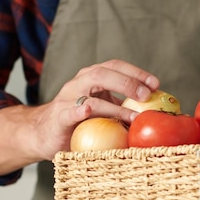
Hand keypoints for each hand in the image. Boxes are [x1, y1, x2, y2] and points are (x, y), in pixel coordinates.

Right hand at [33, 59, 159, 159]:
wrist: (43, 132)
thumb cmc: (80, 121)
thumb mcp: (103, 109)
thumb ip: (123, 106)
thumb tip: (155, 111)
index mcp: (92, 77)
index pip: (115, 66)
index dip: (136, 72)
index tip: (155, 84)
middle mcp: (79, 83)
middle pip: (103, 74)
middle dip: (128, 83)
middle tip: (146, 95)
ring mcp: (67, 100)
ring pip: (91, 96)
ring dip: (115, 107)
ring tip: (133, 116)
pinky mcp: (59, 118)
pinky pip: (69, 113)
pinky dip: (79, 112)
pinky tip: (88, 112)